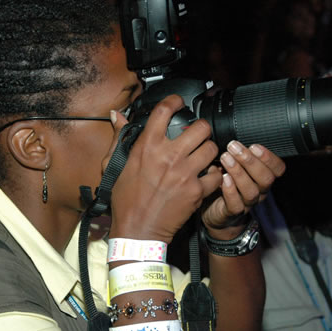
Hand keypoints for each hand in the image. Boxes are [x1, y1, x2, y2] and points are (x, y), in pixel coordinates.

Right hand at [107, 95, 221, 243]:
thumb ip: (120, 137)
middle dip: (201, 128)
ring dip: (209, 150)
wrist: (138, 229)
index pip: (164, 111)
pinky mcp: (196, 191)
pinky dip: (213, 174)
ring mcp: (184, 173)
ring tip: (203, 155)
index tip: (178, 102)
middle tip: (198, 134)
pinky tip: (205, 176)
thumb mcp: (115, 165)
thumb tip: (116, 116)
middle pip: (200, 127)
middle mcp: (168, 156)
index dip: (174, 101)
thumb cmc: (125, 199)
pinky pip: (215, 174)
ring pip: (212, 148)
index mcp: (147, 146)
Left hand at [202, 141, 284, 232]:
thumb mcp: (231, 164)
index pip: (277, 169)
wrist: (213, 210)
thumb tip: (230, 138)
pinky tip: (223, 179)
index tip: (254, 146)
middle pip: (266, 179)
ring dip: (238, 172)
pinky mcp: (231, 212)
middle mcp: (258, 190)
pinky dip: (230, 191)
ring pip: (251, 191)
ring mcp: (246, 203)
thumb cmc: (223, 182)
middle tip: (234, 147)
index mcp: (261, 177)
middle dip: (250, 161)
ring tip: (225, 159)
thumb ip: (235, 154)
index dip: (269, 158)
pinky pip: (236, 205)